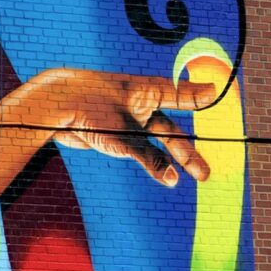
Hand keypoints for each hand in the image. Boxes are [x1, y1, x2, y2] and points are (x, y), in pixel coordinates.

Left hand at [7, 68, 217, 186]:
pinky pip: (138, 150)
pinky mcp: (113, 135)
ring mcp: (126, 121)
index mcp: (147, 91)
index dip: (200, 95)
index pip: (181, 94)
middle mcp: (140, 106)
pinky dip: (152, 163)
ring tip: (191, 176)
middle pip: (170, 130)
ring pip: (155, 143)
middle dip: (188, 151)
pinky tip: (166, 176)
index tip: (218, 91)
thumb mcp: (124, 136)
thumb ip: (150, 157)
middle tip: (205, 172)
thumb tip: (174, 179)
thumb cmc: (89, 109)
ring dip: (172, 159)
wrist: (51, 108)